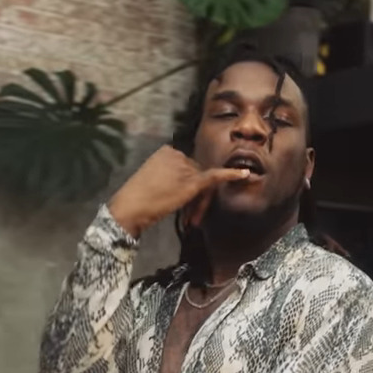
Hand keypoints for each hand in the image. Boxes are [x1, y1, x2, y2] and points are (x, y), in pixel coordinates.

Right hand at [108, 145, 248, 237]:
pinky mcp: (192, 180)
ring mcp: (185, 167)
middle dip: (197, 198)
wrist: (129, 208)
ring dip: (199, 204)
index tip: (183, 207)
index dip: (188, 190)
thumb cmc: (136, 199)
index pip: (188, 168)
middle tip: (191, 218)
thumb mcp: (153, 182)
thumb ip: (170, 178)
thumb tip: (184, 186)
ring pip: (203, 184)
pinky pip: (215, 176)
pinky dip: (231, 175)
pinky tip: (244, 174)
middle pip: (197, 175)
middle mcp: (177, 154)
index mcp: (166, 151)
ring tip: (190, 220)